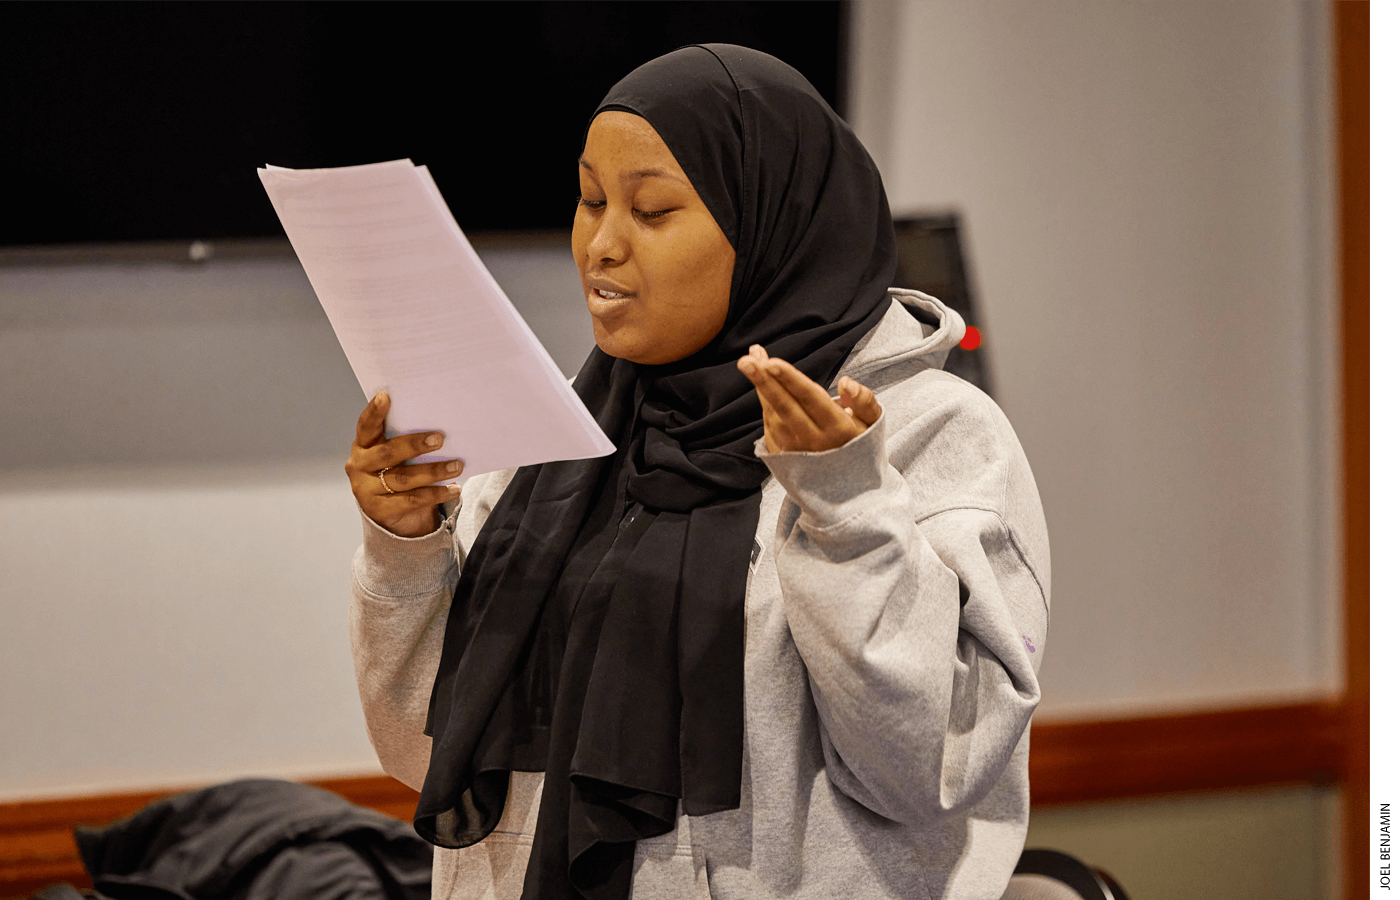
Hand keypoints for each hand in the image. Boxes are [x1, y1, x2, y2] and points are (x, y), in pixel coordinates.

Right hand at [346, 392, 462, 537]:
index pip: (365, 425)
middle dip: (414, 445)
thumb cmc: (396, 468)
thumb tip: (440, 424)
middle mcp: (359, 465)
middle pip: (387, 453)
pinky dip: (436, 494)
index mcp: (362, 444)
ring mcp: (366, 490)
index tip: (386, 396)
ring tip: (457, 465)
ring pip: (403, 479)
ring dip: (433, 471)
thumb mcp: (395, 453)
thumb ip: (405, 437)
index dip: (374, 411)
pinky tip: (454, 489)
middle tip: (440, 438)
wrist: (389, 510)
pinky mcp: (379, 510)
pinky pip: (412, 501)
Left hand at [737, 344, 881, 453]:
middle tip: (745, 360)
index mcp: (837, 429)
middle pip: (785, 407)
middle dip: (764, 382)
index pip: (811, 399)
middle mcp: (812, 441)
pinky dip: (764, 402)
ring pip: (772, 414)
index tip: (771, 362)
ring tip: (751, 361)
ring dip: (761, 387)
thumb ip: (864, 400)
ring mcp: (794, 451)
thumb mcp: (871, 424)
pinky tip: (762, 383)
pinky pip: (769, 425)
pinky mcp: (781, 457)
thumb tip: (845, 382)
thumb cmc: (859, 445)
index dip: (790, 380)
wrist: (848, 490)